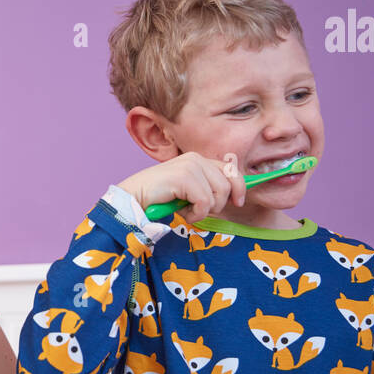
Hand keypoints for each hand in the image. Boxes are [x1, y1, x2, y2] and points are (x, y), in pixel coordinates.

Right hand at [116, 151, 245, 222]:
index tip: (238, 202)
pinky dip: (196, 214)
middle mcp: (196, 159)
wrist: (133, 199)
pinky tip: (182, 212)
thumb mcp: (188, 191)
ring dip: (205, 210)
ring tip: (187, 211)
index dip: (240, 187)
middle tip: (201, 211)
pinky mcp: (184, 177)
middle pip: (229, 183)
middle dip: (219, 203)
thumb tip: (233, 196)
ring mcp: (190, 166)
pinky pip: (205, 202)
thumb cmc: (160, 199)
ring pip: (219, 194)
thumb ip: (206, 188)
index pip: (231, 169)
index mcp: (198, 160)